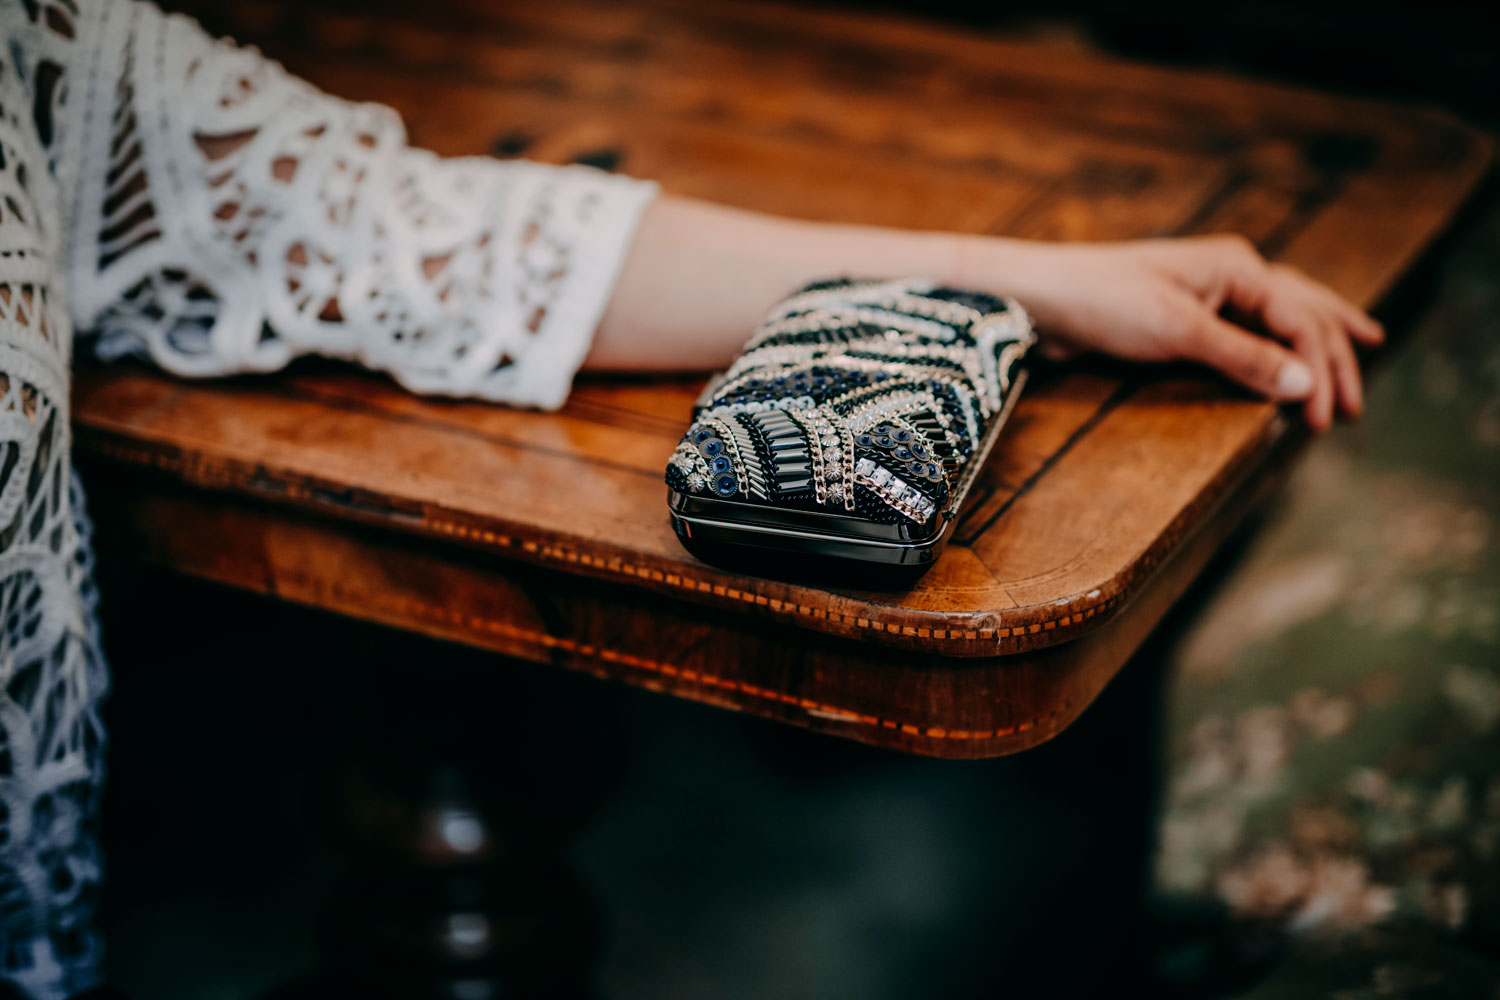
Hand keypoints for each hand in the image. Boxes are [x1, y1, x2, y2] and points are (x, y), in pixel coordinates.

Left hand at [972, 234, 1383, 429]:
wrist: (1040, 298)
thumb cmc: (1104, 302)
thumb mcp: (1180, 331)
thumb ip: (1244, 358)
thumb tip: (1306, 384)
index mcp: (1238, 267)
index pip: (1302, 320)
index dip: (1321, 370)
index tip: (1325, 419)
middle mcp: (1230, 274)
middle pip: (1303, 313)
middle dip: (1333, 357)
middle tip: (1353, 408)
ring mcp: (1207, 294)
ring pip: (1281, 317)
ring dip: (1314, 345)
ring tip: (1354, 359)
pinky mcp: (1182, 317)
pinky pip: (1246, 331)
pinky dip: (1274, 348)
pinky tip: (1286, 357)